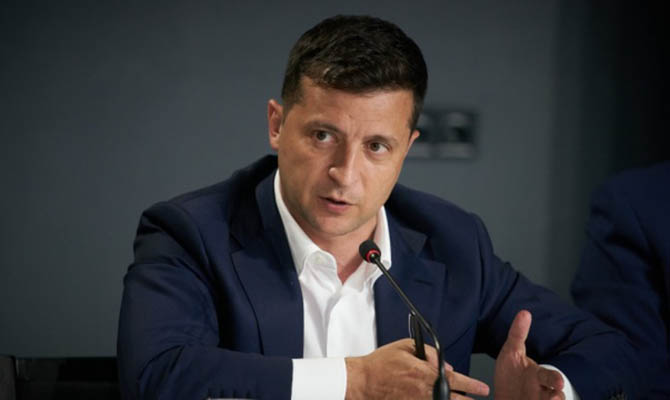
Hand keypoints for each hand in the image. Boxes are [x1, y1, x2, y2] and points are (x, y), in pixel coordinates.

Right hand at [345, 338, 488, 399]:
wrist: (363, 382)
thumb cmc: (381, 364)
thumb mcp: (405, 346)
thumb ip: (428, 352)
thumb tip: (446, 363)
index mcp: (423, 372)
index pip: (455, 379)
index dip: (472, 384)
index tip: (482, 388)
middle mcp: (423, 390)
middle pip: (454, 399)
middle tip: (479, 398)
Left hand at [494, 310, 564, 399]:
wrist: (504, 398)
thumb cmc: (511, 376)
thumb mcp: (511, 353)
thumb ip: (518, 334)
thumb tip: (525, 312)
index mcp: (540, 377)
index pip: (551, 377)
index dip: (555, 380)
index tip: (557, 383)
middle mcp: (543, 393)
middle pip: (555, 396)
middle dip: (556, 399)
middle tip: (555, 398)